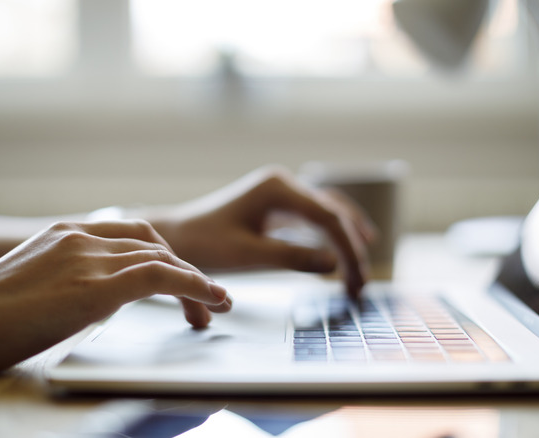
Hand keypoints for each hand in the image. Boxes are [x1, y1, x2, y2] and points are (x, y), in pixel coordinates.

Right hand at [0, 220, 230, 375]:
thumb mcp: (33, 286)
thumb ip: (67, 281)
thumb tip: (95, 298)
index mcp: (65, 234)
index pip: (130, 235)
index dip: (163, 257)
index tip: (178, 281)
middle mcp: (80, 237)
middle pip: (152, 242)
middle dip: (183, 269)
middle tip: (203, 302)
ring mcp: (87, 257)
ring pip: (163, 258)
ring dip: (197, 283)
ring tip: (215, 307)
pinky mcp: (95, 286)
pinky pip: (161, 277)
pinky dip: (194, 286)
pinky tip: (211, 299)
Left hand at [148, 166, 374, 297]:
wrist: (176, 236)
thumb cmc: (204, 244)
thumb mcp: (247, 255)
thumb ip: (291, 258)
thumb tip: (334, 265)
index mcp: (277, 188)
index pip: (328, 218)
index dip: (348, 250)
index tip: (357, 282)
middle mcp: (283, 183)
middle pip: (334, 212)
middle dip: (352, 247)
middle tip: (362, 284)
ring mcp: (281, 192)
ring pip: (329, 212)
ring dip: (348, 239)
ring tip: (362, 271)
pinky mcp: (277, 205)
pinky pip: (315, 217)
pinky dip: (333, 236)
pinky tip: (345, 253)